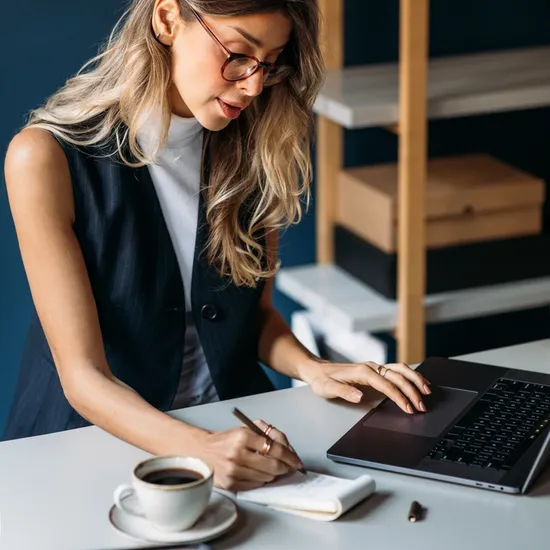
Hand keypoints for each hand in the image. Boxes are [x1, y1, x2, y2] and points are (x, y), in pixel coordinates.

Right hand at [194, 420, 302, 491]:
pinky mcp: (230, 484)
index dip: (290, 456)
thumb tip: (289, 449)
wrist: (203, 451)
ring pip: (266, 477)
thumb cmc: (229, 439)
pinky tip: (259, 473)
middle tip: (288, 467)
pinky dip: (262, 480)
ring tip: (271, 467)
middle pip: (273, 465)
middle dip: (285, 467)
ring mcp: (233, 470)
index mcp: (243, 436)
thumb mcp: (248, 427)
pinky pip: (256, 485)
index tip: (297, 461)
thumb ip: (271, 433)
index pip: (275, 448)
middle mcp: (238, 453)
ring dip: (274, 474)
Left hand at [303, 360, 430, 413]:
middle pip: (398, 376)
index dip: (399, 396)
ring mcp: (374, 367)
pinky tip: (418, 382)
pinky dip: (410, 376)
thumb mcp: (328, 389)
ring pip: (400, 370)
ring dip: (415, 379)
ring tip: (427, 392)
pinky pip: (397, 371)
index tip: (409, 408)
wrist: (318, 370)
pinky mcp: (376, 370)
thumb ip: (344, 392)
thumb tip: (359, 396)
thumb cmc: (323, 380)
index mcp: (362, 372)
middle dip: (412, 390)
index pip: (386, 384)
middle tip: (422, 405)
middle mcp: (371, 367)